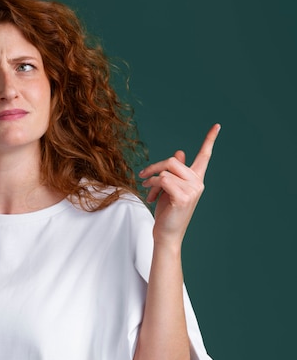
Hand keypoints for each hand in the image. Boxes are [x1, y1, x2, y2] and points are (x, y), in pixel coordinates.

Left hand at [139, 124, 220, 246]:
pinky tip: (151, 196)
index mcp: (196, 179)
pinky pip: (163, 180)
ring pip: (166, 171)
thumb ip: (175, 171)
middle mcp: (198, 183)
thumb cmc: (168, 212)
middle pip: (173, 160)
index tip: (217, 125)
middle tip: (142, 176)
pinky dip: (152, 186)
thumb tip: (180, 152)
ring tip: (147, 190)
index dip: (210, 140)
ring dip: (151, 179)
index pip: (205, 156)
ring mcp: (193, 190)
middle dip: (155, 167)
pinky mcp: (183, 197)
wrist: (167, 234)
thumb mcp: (170, 188)